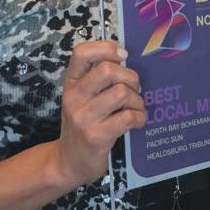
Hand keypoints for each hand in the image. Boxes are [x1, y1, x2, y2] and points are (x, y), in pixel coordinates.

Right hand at [53, 41, 145, 187]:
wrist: (69, 161)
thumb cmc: (83, 123)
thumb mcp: (83, 97)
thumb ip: (98, 77)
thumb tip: (126, 56)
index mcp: (71, 82)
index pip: (81, 53)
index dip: (106, 47)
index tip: (123, 54)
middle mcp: (74, 97)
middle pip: (108, 70)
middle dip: (130, 77)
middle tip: (133, 88)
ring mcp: (84, 117)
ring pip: (121, 92)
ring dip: (136, 100)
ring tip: (135, 108)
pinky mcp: (96, 136)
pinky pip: (128, 117)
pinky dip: (140, 117)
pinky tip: (137, 121)